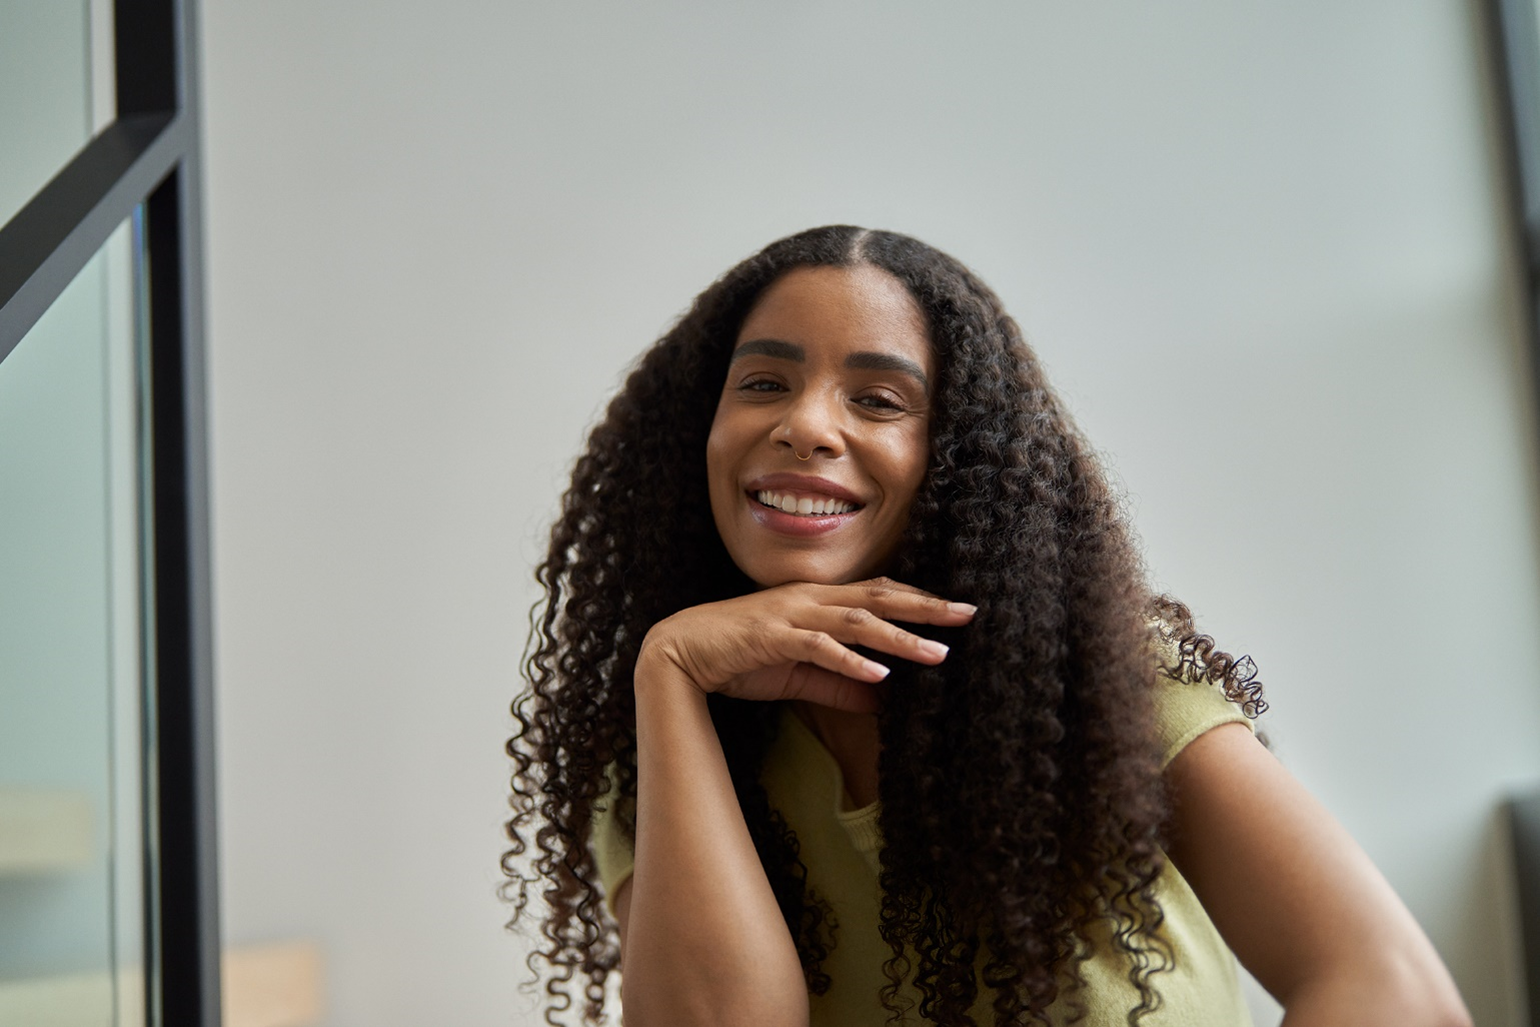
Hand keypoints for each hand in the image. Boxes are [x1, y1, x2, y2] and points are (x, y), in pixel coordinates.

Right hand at [639, 577, 976, 712]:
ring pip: (856, 621)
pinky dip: (849, 660)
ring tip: (935, 654)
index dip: (917, 599)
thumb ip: (839, 684)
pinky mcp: (770, 636)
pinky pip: (817, 647)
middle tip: (966, 614)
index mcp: (815, 600)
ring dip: (898, 637)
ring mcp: (790, 614)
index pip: (876, 593)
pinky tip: (877, 676)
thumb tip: (882, 701)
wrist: (679, 651)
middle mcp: (808, 599)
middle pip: (878, 596)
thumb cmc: (739, 658)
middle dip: (925, 606)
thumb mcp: (799, 674)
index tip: (955, 610)